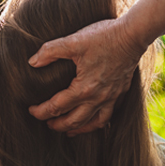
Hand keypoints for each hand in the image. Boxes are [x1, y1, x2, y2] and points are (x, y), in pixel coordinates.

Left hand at [28, 17, 147, 134]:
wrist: (133, 35)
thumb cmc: (104, 37)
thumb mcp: (73, 41)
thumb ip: (50, 51)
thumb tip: (32, 62)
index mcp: (83, 89)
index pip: (57, 107)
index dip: (41, 111)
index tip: (31, 110)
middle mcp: (98, 98)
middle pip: (74, 121)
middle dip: (58, 125)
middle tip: (47, 124)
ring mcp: (111, 97)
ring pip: (93, 123)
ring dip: (79, 128)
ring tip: (69, 130)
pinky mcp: (121, 92)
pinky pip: (109, 115)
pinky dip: (98, 121)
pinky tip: (93, 119)